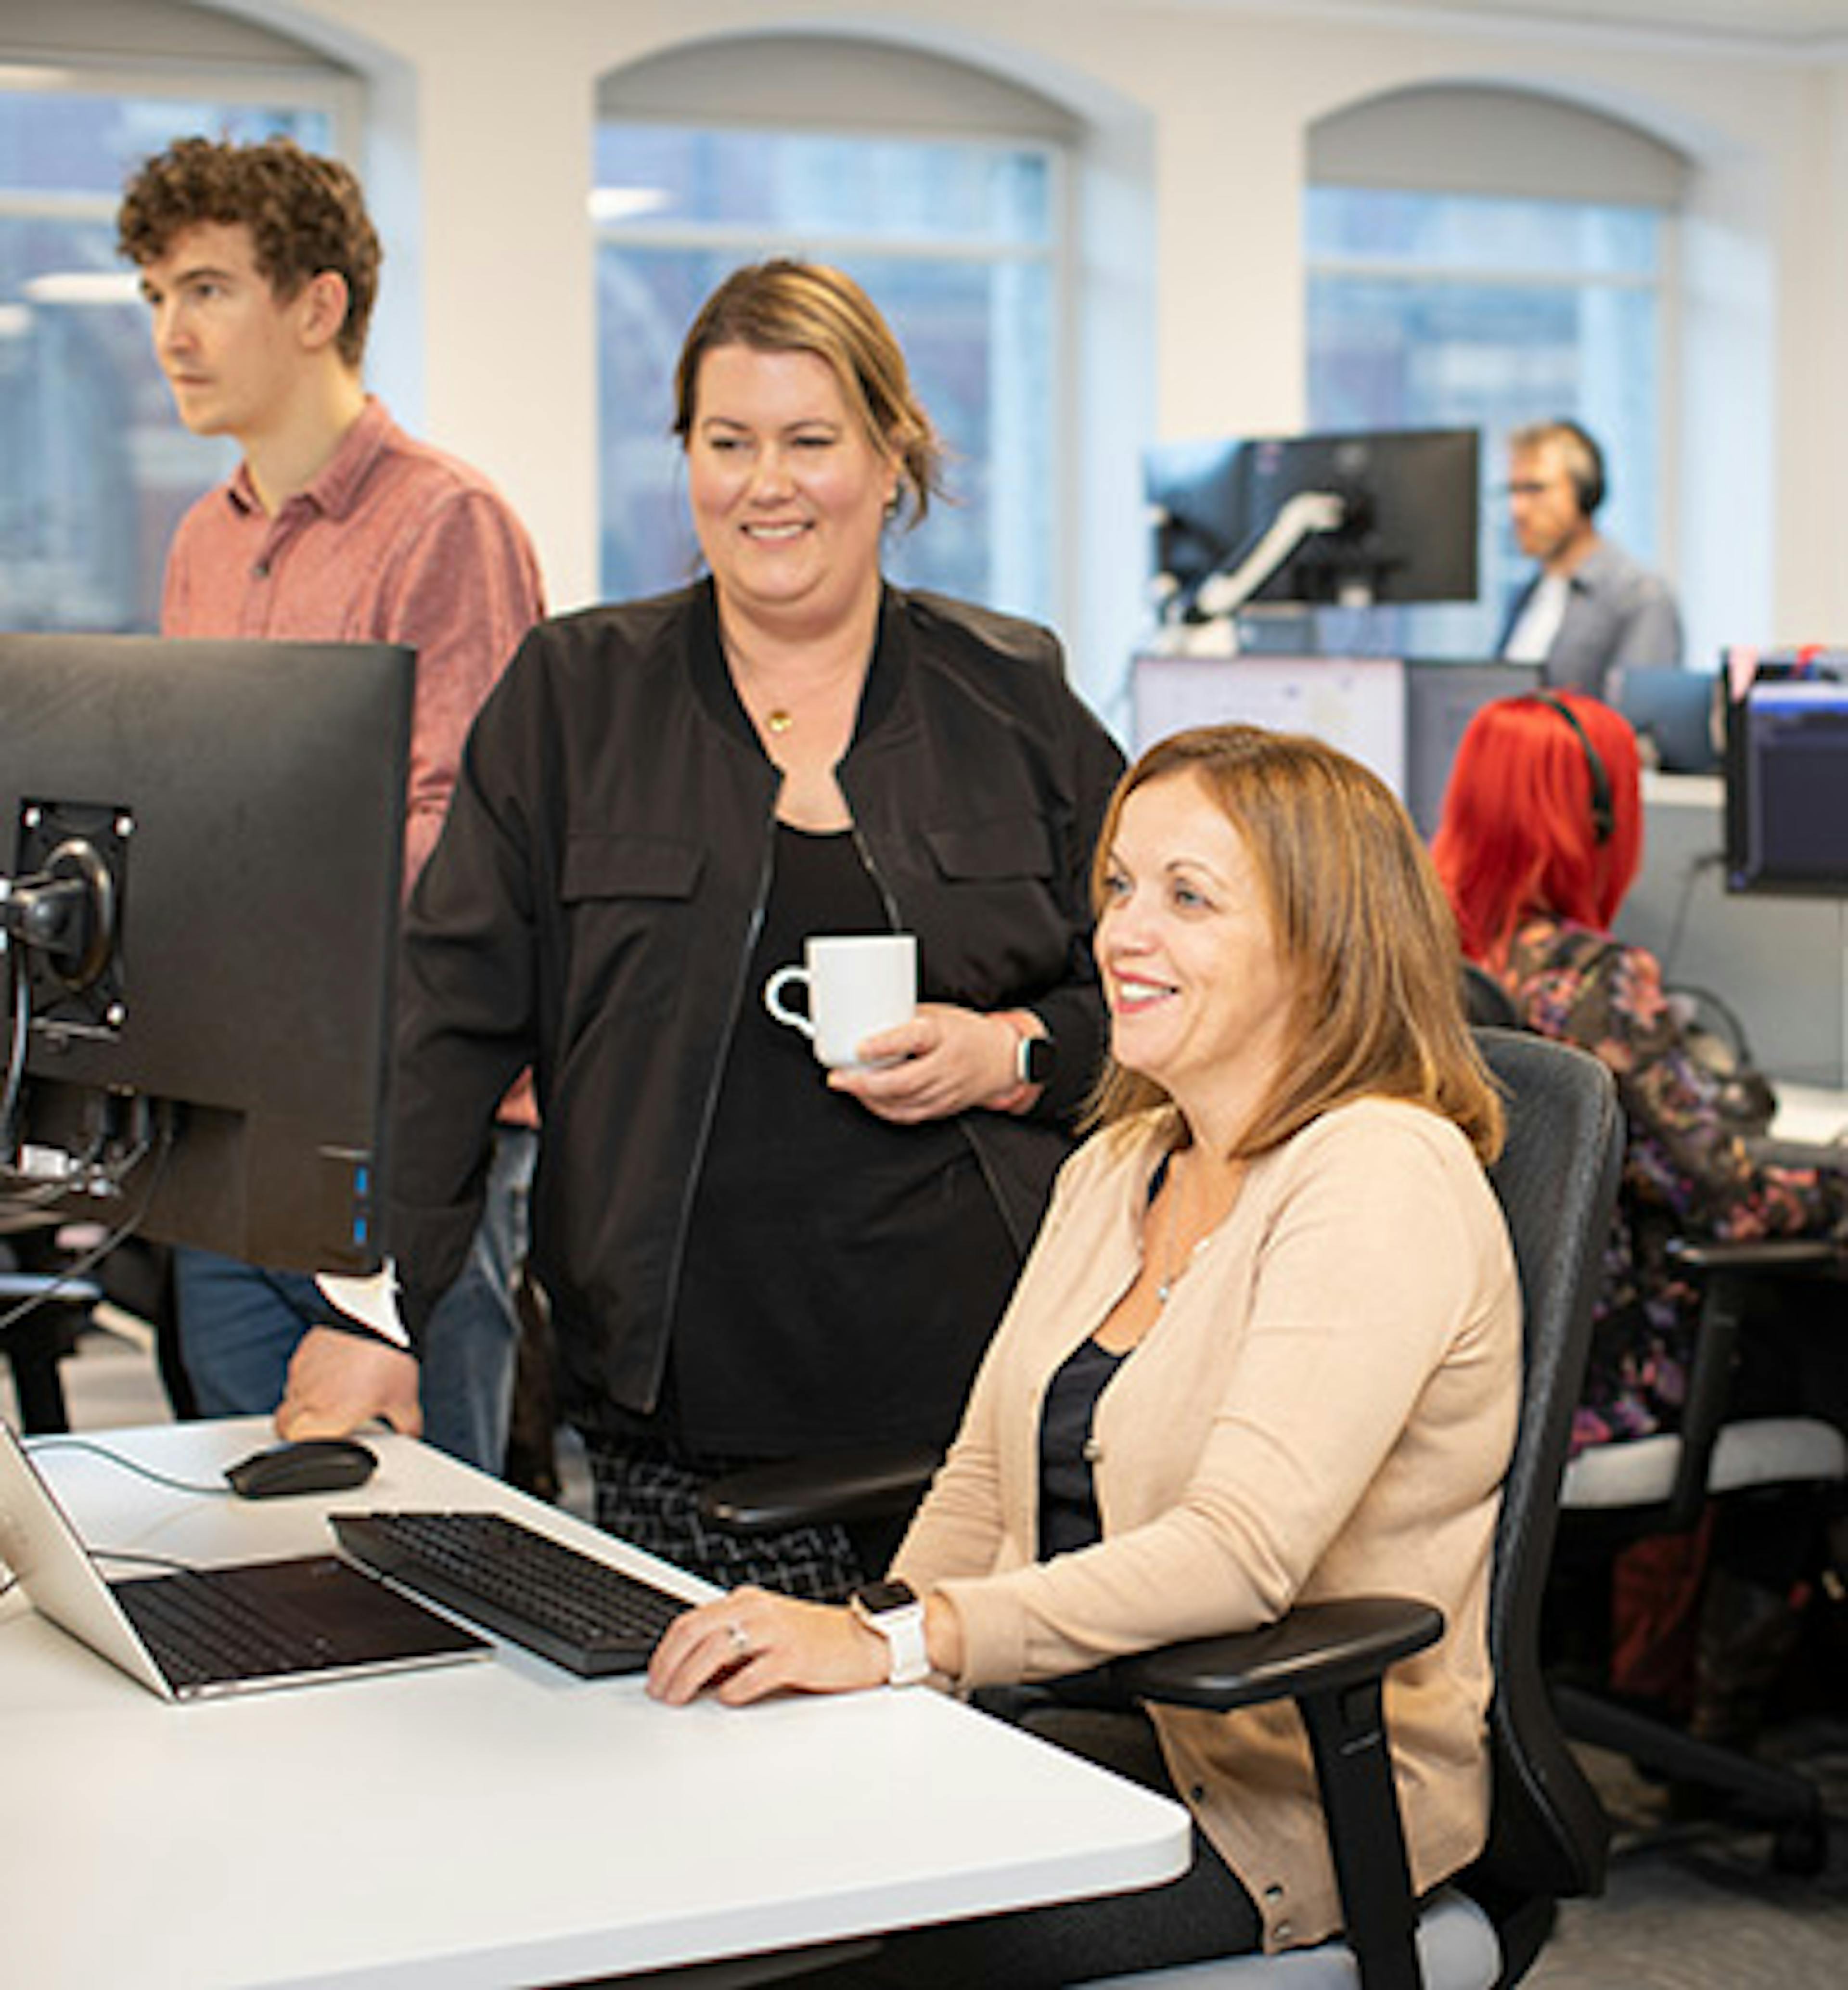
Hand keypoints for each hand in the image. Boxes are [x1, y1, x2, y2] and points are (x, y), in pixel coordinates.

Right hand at [275, 1327, 422, 1441]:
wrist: (380, 1316)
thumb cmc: (388, 1358)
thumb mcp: (405, 1399)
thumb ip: (405, 1423)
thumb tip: (410, 1433)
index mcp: (327, 1418)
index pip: (294, 1441)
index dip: (304, 1445)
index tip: (323, 1442)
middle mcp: (308, 1397)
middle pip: (283, 1423)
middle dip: (297, 1428)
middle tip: (321, 1424)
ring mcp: (302, 1371)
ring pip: (290, 1395)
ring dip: (304, 1401)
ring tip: (330, 1395)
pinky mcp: (305, 1349)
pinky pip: (298, 1370)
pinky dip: (309, 1376)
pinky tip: (332, 1371)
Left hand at [646, 1585, 887, 1706]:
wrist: (864, 1641)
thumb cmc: (814, 1642)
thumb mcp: (765, 1636)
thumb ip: (731, 1649)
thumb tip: (692, 1675)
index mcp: (746, 1603)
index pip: (691, 1620)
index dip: (665, 1650)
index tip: (655, 1675)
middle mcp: (757, 1611)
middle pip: (695, 1631)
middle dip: (669, 1664)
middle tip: (660, 1691)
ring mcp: (776, 1631)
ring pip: (716, 1648)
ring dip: (689, 1677)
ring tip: (679, 1698)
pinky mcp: (795, 1655)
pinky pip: (753, 1672)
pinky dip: (733, 1688)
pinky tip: (726, 1698)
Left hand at [829, 1003, 1018, 1123]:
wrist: (1004, 1060)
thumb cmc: (969, 1034)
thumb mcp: (940, 1015)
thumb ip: (906, 1019)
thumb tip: (867, 1020)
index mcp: (945, 1035)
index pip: (914, 1039)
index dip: (884, 1045)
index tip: (859, 1047)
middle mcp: (947, 1066)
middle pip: (904, 1082)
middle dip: (865, 1083)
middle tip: (839, 1077)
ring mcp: (947, 1091)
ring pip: (903, 1103)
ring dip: (870, 1098)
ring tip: (848, 1086)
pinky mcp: (944, 1108)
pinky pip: (909, 1115)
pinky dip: (885, 1109)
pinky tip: (869, 1100)